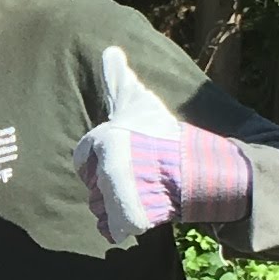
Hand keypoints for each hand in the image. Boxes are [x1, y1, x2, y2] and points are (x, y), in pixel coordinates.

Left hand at [73, 45, 252, 249]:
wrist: (196, 168)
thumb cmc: (163, 133)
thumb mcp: (140, 101)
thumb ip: (119, 78)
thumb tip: (110, 50)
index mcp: (104, 141)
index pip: (82, 159)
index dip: (101, 159)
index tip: (125, 157)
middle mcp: (107, 169)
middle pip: (90, 185)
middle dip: (108, 183)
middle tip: (137, 174)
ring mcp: (117, 197)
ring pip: (99, 207)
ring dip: (114, 203)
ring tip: (140, 191)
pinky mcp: (128, 220)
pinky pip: (110, 229)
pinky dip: (119, 226)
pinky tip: (137, 211)